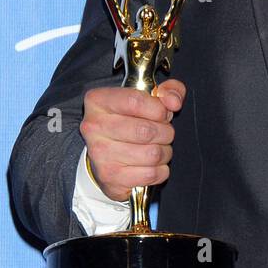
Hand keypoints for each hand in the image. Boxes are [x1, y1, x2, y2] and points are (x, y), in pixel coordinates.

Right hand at [80, 79, 185, 200]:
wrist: (108, 157)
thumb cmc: (130, 122)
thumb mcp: (148, 98)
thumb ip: (168, 91)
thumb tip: (173, 101)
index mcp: (98, 101)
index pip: (135, 101)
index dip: (159, 109)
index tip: (163, 113)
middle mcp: (94, 127)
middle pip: (146, 130)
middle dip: (165, 133)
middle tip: (163, 133)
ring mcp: (100, 154)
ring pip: (152, 154)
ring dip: (164, 152)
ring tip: (158, 148)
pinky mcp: (110, 177)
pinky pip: (151, 174)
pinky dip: (160, 170)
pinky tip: (152, 165)